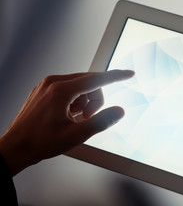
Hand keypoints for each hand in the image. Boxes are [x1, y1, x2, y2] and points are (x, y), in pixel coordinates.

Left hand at [0, 70, 133, 175]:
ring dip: (85, 101)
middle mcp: (53, 82)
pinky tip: (68, 115)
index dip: (115, 77)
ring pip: (79, 86)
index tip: (128, 74)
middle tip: (88, 118)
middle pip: (89, 82)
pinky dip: (75, 100)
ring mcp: (47, 85)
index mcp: (61, 91)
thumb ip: (101, 121)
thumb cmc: (41, 142)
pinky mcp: (44, 90)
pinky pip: (68, 88)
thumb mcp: (76, 135)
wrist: (16, 147)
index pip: (96, 79)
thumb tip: (119, 111)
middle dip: (96, 100)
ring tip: (76, 119)